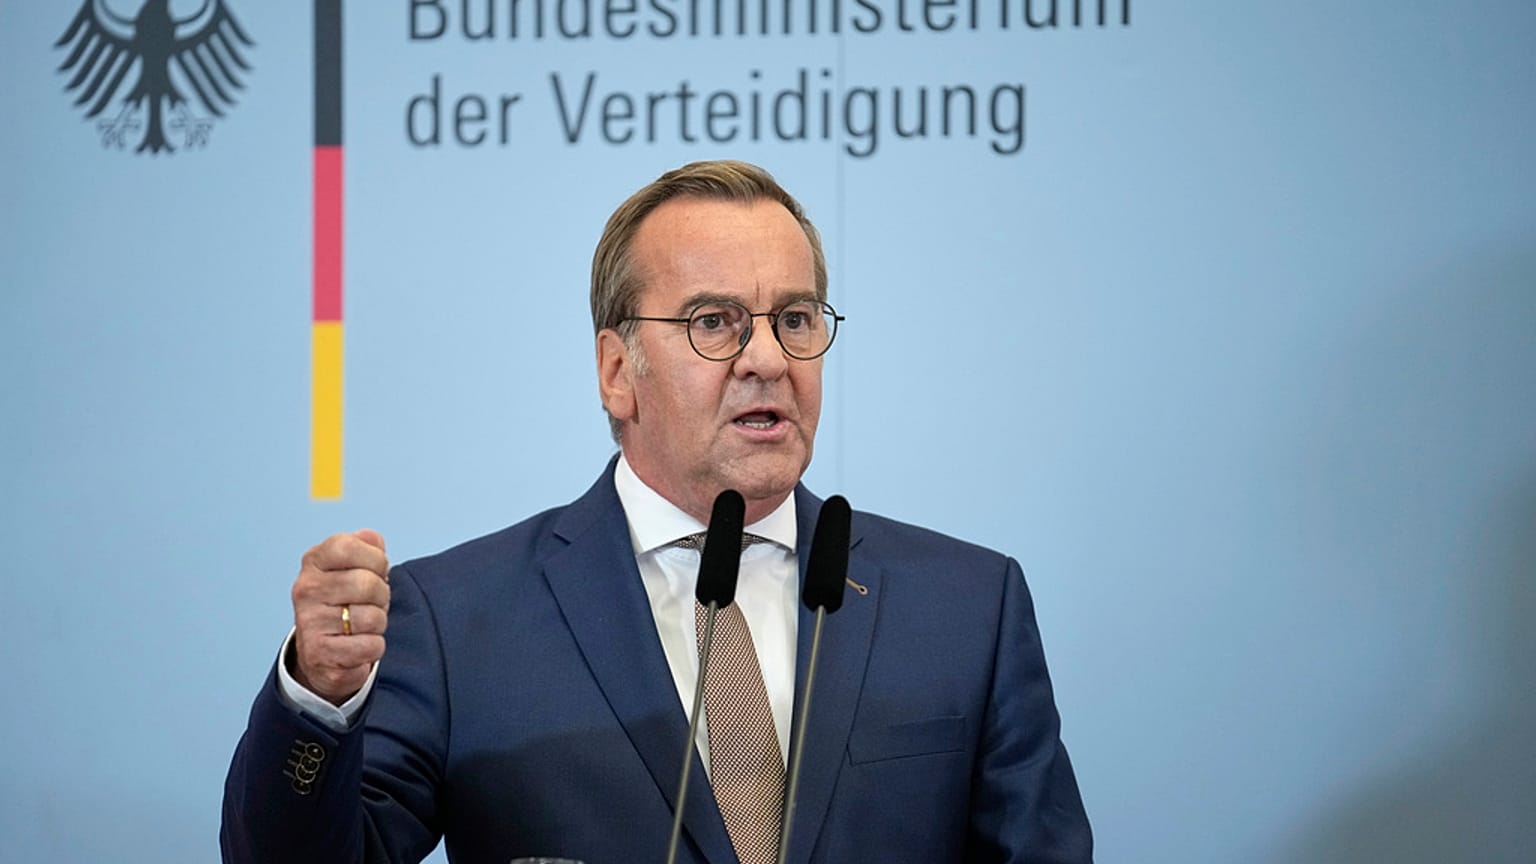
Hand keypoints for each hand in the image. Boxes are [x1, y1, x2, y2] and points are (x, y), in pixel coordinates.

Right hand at [290, 529, 389, 704]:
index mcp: (313, 562)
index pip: (348, 547)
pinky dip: (373, 648)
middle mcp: (306, 590)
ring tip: (362, 625)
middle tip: (372, 603)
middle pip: (367, 584)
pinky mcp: (320, 654)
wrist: (321, 651)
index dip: (374, 559)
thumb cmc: (344, 603)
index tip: (376, 570)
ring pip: (372, 618)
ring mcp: (309, 623)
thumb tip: (372, 538)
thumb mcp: (353, 568)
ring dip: (378, 624)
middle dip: (381, 595)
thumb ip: (367, 548)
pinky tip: (358, 645)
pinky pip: (370, 646)